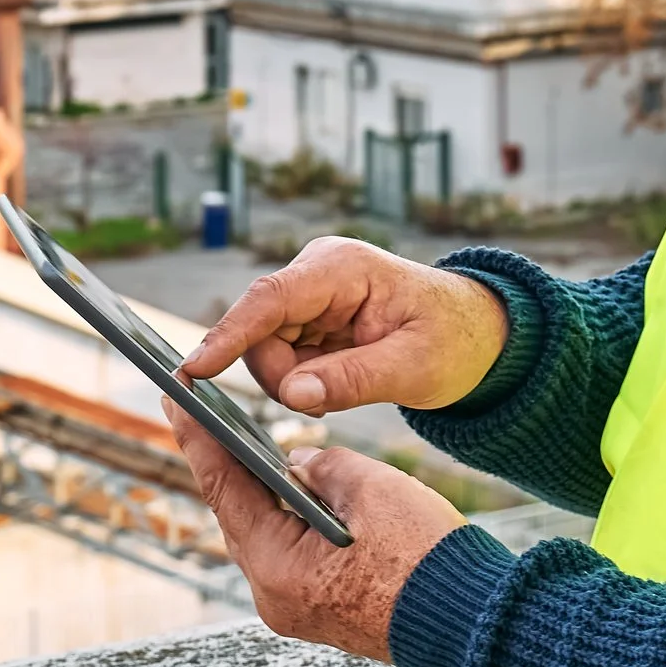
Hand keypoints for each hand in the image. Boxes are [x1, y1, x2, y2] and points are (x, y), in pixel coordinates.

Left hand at [165, 399, 464, 661]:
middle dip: (223, 461)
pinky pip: (288, 553)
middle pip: (237, 514)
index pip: (224, 489)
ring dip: (256, 489)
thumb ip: (323, 465)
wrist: (472, 624)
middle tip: (201, 411)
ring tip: (238, 439)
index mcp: (277, 568)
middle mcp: (274, 597)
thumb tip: (298, 463)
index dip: (198, 438)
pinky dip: (284, 516)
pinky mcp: (320, 611)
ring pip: (264, 534)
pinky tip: (285, 484)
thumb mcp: (371, 489)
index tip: (173, 398)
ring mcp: (296, 609)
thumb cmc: (425, 557)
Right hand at [182, 236, 508, 415]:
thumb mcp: (415, 367)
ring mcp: (307, 296)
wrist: (473, 333)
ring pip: (265, 351)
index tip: (193, 371)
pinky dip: (301, 380)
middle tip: (331, 398)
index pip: (269, 299)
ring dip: (294, 381)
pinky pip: (280, 358)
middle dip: (283, 376)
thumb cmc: (452, 340)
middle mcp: (314, 274)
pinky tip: (336, 381)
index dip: (228, 335)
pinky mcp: (306, 319)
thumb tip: (292, 397)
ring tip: (347, 384)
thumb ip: (353, 380)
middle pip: (259, 333)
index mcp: (342, 268)